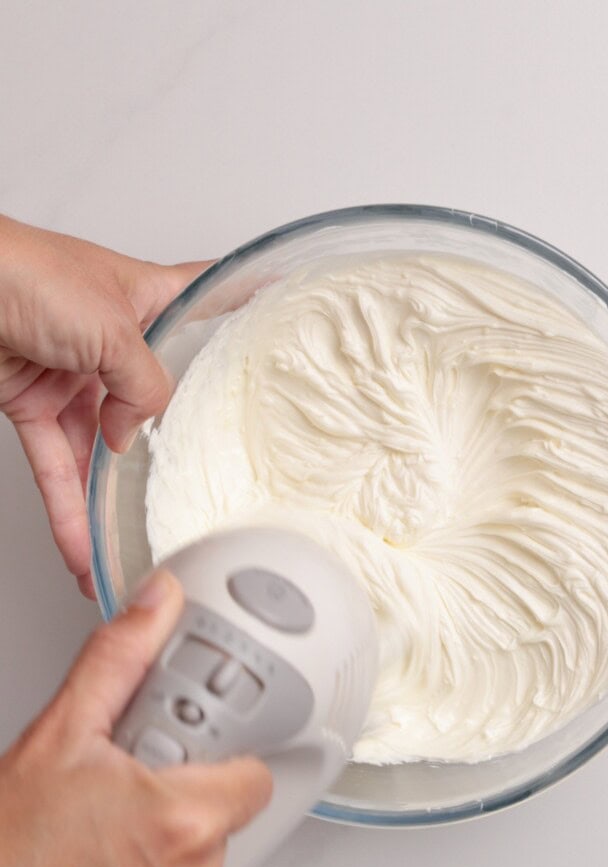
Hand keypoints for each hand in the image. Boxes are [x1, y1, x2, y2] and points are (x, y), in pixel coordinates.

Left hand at [0, 215, 209, 597]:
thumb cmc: (23, 271)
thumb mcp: (114, 329)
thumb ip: (143, 387)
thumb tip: (135, 434)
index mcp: (145, 298)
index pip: (206, 297)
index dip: (241, 305)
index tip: (275, 316)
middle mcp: (113, 338)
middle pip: (154, 396)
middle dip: (173, 439)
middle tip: (201, 474)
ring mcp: (73, 373)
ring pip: (101, 446)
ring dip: (108, 500)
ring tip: (129, 547)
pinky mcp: (32, 404)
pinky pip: (56, 466)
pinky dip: (66, 509)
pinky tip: (81, 545)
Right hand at [0, 570, 271, 866]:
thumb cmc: (1, 854)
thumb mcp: (59, 735)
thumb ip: (119, 659)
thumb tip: (156, 606)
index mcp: (184, 822)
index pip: (256, 773)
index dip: (221, 757)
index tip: (188, 754)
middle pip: (226, 818)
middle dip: (186, 799)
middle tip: (127, 794)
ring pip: (205, 866)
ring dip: (170, 851)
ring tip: (107, 841)